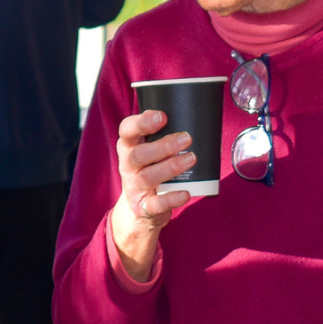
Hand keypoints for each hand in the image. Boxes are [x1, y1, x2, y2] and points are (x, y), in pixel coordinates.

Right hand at [109, 109, 194, 281]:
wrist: (139, 209)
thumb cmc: (150, 170)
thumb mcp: (148, 150)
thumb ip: (162, 134)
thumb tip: (196, 113)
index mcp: (128, 146)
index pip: (126, 130)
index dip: (141, 122)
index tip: (162, 116)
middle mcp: (128, 165)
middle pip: (138, 154)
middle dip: (163, 145)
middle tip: (187, 138)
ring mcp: (134, 187)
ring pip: (148, 177)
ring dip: (170, 167)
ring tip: (191, 159)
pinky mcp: (144, 207)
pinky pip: (156, 204)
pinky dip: (171, 199)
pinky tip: (185, 193)